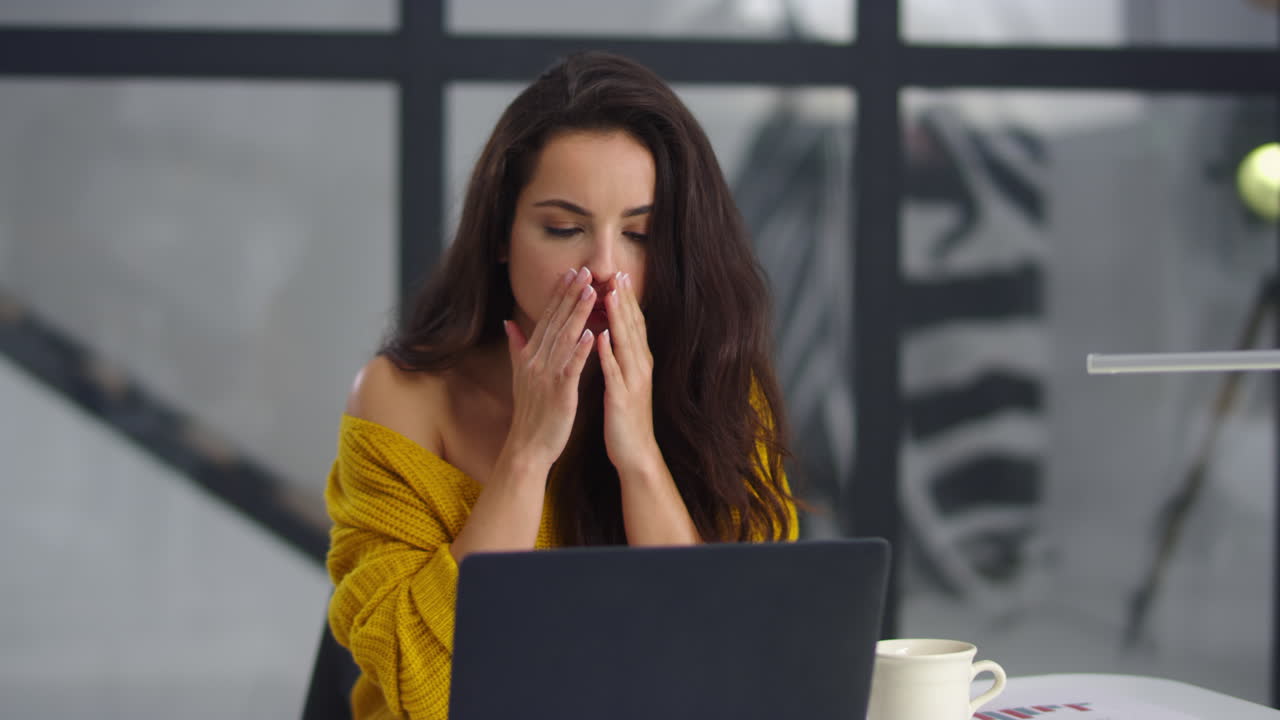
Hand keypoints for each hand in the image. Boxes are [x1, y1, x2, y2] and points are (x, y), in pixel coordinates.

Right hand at [501, 267, 596, 470]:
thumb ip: (516, 347)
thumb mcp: (519, 375)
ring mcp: (547, 375)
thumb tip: (508, 323)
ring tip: (592, 292)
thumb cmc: (530, 412)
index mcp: (530, 355)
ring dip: (578, 314)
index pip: (546, 317)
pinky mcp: (559, 392)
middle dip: (571, 295)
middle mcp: (536, 360)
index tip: (571, 272)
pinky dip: (580, 350)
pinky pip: (571, 367)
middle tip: (586, 271)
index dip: (559, 294)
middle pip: (556, 321)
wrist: (527, 447)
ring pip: (564, 338)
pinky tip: (592, 334)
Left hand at [597, 271, 661, 474]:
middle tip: (618, 273)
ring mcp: (633, 381)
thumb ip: (620, 358)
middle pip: (633, 327)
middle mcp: (640, 367)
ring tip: (610, 294)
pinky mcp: (622, 398)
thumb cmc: (626, 417)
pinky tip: (602, 337)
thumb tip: (611, 335)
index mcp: (638, 362)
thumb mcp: (625, 382)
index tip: (619, 275)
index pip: (633, 324)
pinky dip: (609, 353)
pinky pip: (615, 372)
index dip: (627, 300)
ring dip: (618, 319)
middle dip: (624, 300)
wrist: (636, 452)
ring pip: (625, 344)